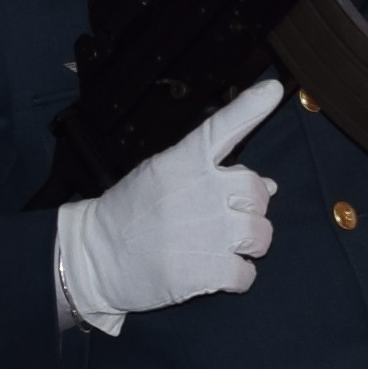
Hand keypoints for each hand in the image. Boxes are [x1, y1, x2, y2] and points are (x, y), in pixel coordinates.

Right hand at [51, 78, 282, 330]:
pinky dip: (237, 277)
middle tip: (226, 219)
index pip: (223, 127)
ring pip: (261, 235)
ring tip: (221, 247)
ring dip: (248, 244)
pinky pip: (247, 273)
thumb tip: (270, 184)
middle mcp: (200, 191)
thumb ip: (211, 175)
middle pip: (259, 193)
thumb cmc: (131, 214)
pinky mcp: (206, 271)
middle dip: (251, 208)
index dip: (251, 108)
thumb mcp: (161, 178)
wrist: (95, 258)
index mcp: (183, 162)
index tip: (272, 90)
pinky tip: (214, 272)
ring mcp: (207, 232)